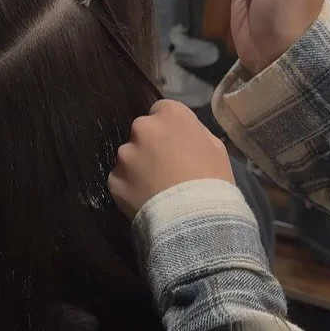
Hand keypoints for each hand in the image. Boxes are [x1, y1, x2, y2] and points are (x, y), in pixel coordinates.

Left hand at [108, 101, 234, 218]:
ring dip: (138, 166)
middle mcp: (142, 128)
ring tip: (155, 187)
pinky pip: (121, 178)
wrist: (193, 220)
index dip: (170, 128)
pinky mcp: (113, 179)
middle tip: (165, 167)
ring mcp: (125, 154)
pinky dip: (129, 186)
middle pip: (143, 131)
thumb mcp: (216, 148)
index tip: (176, 144)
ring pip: (129, 155)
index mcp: (170, 115)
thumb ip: (194, 133)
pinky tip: (144, 200)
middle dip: (151, 144)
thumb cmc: (212, 181)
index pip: (162, 110)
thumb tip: (183, 134)